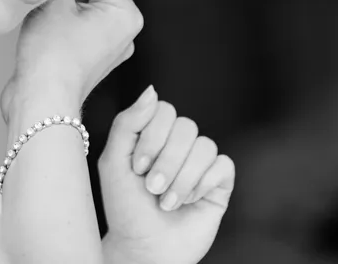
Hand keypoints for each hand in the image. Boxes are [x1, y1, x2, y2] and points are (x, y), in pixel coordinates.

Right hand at [2, 0, 141, 119]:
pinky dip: (61, 13)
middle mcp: (123, 29)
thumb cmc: (51, 58)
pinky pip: (77, 21)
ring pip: (83, 2)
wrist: (40, 103)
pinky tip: (41, 11)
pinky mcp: (89, 54)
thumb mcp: (54, 0)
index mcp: (125, 13)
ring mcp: (107, 44)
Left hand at [98, 86, 234, 263]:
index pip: (164, 110)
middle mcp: (179, 143)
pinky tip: (189, 201)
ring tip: (167, 201)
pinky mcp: (220, 182)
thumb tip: (152, 89)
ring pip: (205, 146)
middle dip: (166, 161)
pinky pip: (223, 165)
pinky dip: (202, 184)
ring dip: (182, 178)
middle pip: (186, 126)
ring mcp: (201, 161)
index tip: (137, 167)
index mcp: (154, 133)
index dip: (152, 137)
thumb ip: (128, 122)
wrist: (143, 247)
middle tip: (151, 188)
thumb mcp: (114, 162)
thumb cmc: (125, 206)